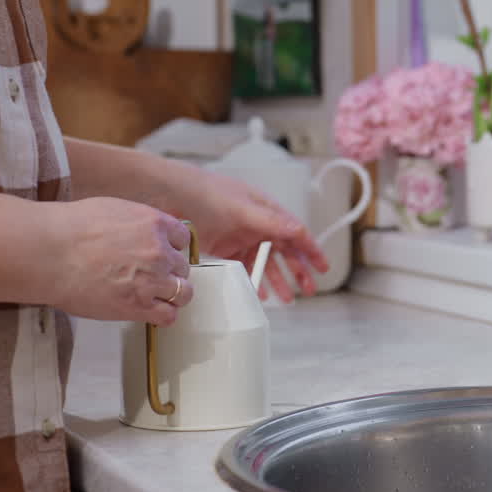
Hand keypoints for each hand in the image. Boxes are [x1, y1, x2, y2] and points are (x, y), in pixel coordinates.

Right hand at [48, 198, 194, 323]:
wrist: (50, 252)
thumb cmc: (71, 228)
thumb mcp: (113, 210)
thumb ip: (137, 223)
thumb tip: (142, 232)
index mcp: (154, 224)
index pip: (182, 239)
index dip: (172, 248)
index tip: (164, 254)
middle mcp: (160, 251)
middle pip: (182, 267)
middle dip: (169, 272)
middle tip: (152, 277)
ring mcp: (152, 280)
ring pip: (182, 293)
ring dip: (172, 295)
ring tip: (156, 297)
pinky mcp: (138, 306)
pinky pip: (167, 316)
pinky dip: (163, 315)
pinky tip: (150, 312)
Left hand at [177, 168, 328, 302]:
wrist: (167, 195)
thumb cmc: (203, 192)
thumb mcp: (240, 208)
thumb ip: (270, 221)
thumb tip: (298, 230)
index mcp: (265, 209)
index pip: (295, 232)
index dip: (311, 250)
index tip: (323, 267)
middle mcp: (256, 222)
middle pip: (284, 250)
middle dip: (297, 270)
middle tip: (307, 289)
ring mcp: (241, 236)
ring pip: (265, 262)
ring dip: (277, 280)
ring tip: (286, 299)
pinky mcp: (225, 247)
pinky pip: (245, 267)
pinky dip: (253, 280)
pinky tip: (258, 293)